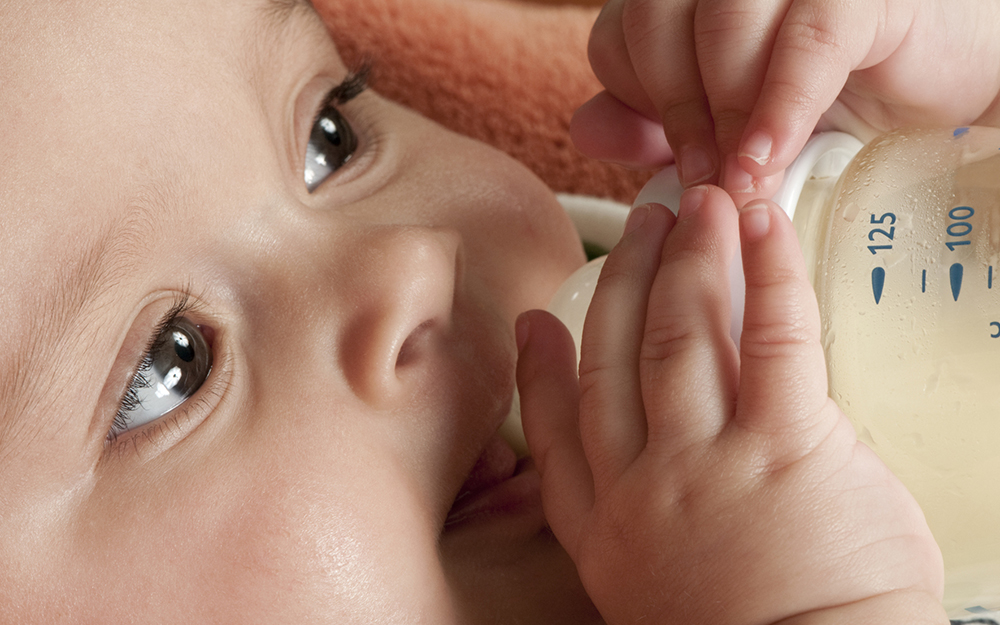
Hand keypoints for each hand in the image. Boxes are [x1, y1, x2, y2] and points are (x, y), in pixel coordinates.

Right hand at [516, 186, 946, 624]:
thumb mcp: (655, 595)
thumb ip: (646, 523)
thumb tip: (669, 460)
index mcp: (609, 532)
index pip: (558, 433)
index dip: (540, 371)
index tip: (535, 323)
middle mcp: (644, 487)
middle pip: (615, 358)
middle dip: (622, 281)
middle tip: (637, 227)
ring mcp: (708, 461)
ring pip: (678, 334)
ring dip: (685, 259)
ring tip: (694, 207)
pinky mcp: (786, 445)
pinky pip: (771, 337)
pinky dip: (765, 272)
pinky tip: (758, 225)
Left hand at [571, 0, 999, 203]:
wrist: (937, 99)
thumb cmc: (827, 109)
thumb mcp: (727, 128)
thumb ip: (655, 128)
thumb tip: (587, 130)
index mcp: (690, 6)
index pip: (620, 36)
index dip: (640, 107)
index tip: (677, 174)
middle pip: (656, 19)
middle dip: (676, 110)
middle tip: (708, 183)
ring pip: (721, 21)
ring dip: (725, 110)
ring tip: (743, 178)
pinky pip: (805, 39)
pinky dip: (780, 105)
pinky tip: (770, 157)